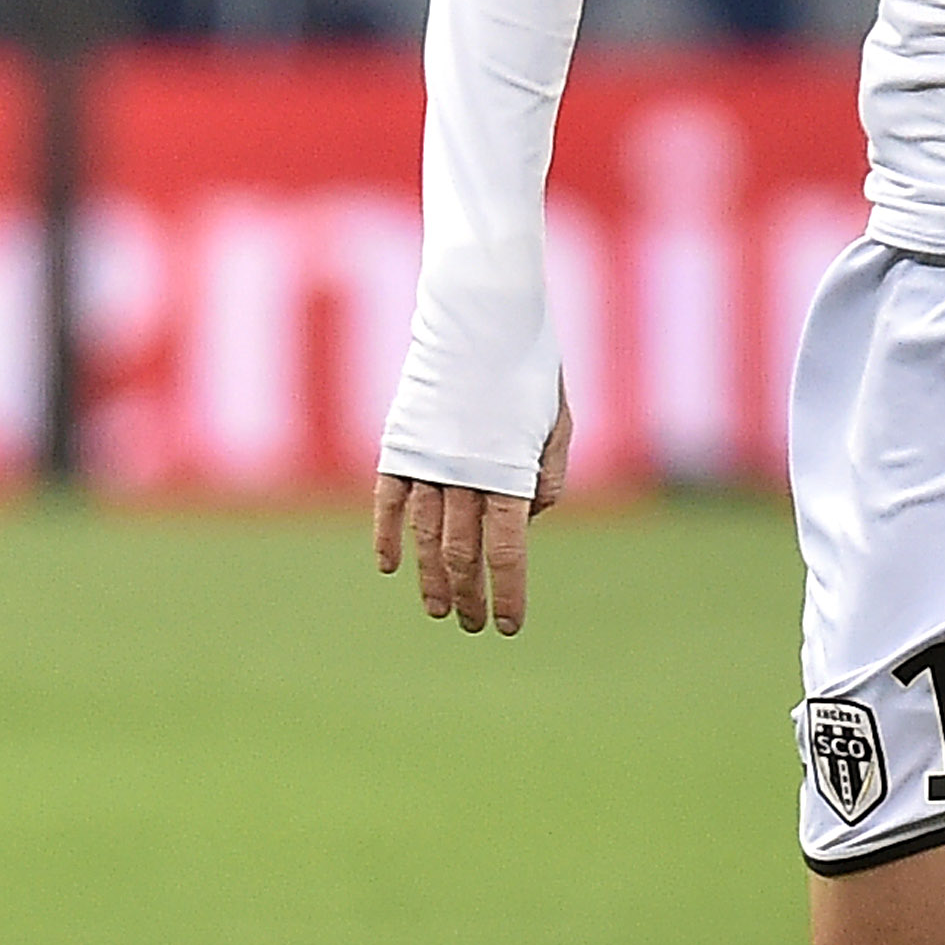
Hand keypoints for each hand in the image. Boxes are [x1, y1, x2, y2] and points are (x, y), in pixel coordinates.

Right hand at [372, 389, 574, 635]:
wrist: (481, 317)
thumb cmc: (528, 370)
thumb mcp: (557, 425)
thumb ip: (545, 478)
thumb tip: (524, 520)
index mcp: (509, 471)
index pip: (507, 551)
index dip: (506, 592)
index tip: (507, 626)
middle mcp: (465, 472)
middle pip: (462, 552)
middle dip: (469, 594)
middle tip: (473, 625)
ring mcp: (427, 460)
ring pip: (424, 534)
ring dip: (430, 577)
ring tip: (437, 609)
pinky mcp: (401, 444)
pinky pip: (388, 500)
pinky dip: (387, 534)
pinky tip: (389, 565)